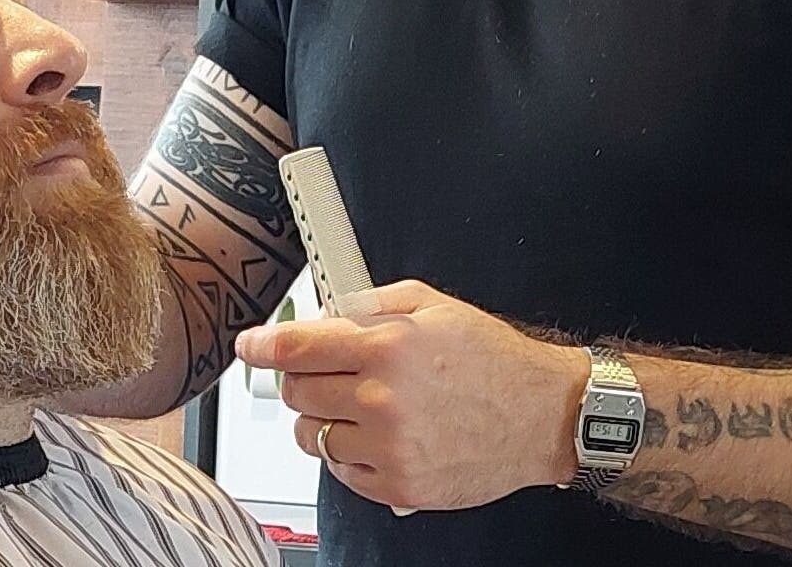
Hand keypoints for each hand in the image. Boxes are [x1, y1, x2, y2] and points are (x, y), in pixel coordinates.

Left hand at [235, 279, 590, 510]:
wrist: (541, 417)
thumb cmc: (493, 361)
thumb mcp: (434, 306)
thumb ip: (372, 304)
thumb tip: (327, 313)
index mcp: (388, 348)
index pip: (299, 347)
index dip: (263, 344)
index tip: (250, 345)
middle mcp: (383, 400)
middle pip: (298, 393)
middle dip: (302, 378)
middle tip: (323, 372)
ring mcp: (389, 449)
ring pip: (312, 437)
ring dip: (322, 419)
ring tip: (356, 407)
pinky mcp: (399, 487)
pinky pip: (341, 472)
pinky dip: (348, 454)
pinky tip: (377, 435)